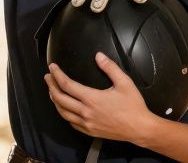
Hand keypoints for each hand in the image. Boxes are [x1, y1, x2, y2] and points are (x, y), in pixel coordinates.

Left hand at [44, 54, 158, 144]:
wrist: (140, 129)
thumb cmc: (133, 106)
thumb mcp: (124, 82)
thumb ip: (110, 67)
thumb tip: (99, 56)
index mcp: (92, 99)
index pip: (67, 85)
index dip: (57, 75)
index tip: (52, 67)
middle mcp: (86, 112)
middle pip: (60, 99)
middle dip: (51, 86)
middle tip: (48, 77)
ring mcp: (87, 123)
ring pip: (63, 113)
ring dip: (55, 101)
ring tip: (52, 92)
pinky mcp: (90, 131)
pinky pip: (72, 123)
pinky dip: (65, 114)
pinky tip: (65, 109)